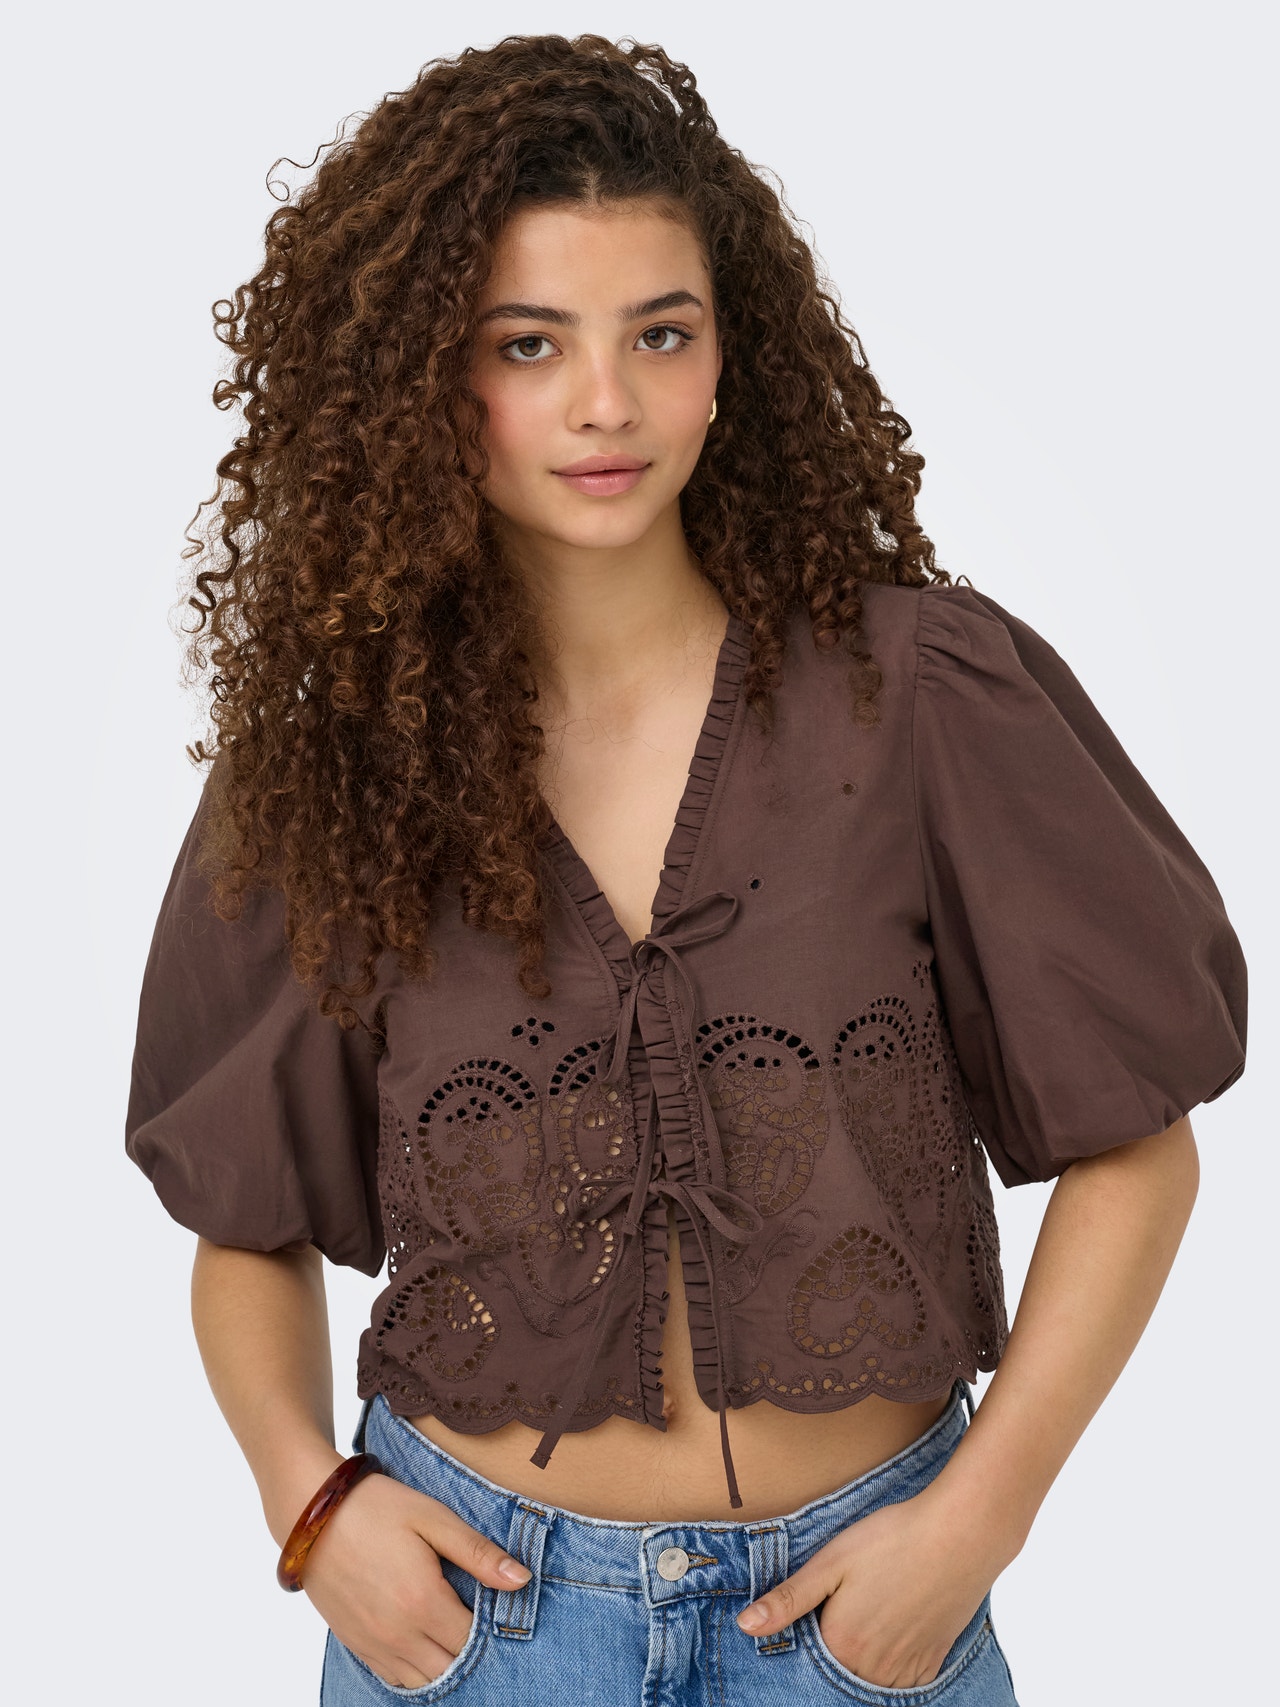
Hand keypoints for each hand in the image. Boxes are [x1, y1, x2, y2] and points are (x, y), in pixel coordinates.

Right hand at [297, 1470, 531, 1689]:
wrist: (311, 1513)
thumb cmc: (375, 1507)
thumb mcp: (432, 1518)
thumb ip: (478, 1553)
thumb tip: (521, 1580)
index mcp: (423, 1602)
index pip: (474, 1640)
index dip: (493, 1628)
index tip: (498, 1605)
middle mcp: (398, 1635)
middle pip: (451, 1667)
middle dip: (471, 1649)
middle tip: (479, 1618)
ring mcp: (374, 1645)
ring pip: (424, 1680)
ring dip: (445, 1662)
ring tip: (454, 1630)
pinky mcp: (356, 1645)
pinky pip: (395, 1678)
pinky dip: (416, 1670)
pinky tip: (426, 1643)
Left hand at [735, 1480, 1001, 1689]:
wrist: (959, 1535)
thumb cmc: (891, 1540)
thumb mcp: (830, 1562)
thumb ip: (787, 1600)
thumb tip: (744, 1626)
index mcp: (841, 1645)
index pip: (806, 1659)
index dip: (805, 1632)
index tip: (814, 1608)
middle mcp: (872, 1669)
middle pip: (838, 1671)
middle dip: (833, 1647)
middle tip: (849, 1604)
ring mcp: (906, 1672)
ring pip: (869, 1680)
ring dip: (861, 1658)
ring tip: (867, 1612)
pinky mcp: (932, 1663)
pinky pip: (901, 1681)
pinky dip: (891, 1664)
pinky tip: (891, 1626)